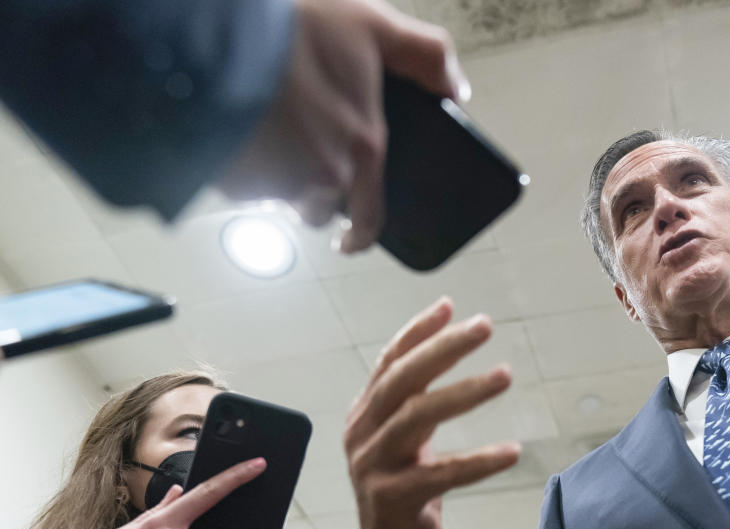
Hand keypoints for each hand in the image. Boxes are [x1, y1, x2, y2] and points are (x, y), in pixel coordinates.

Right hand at [217, 0, 469, 252]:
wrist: (210, 32)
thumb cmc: (291, 28)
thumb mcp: (372, 23)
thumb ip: (423, 55)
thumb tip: (456, 87)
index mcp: (362, 148)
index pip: (371, 219)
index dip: (363, 235)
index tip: (352, 241)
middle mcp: (322, 174)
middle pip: (318, 206)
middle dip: (311, 188)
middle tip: (298, 146)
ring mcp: (273, 180)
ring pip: (279, 195)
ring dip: (275, 176)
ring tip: (266, 129)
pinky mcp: (228, 176)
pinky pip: (238, 183)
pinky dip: (239, 163)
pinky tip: (238, 127)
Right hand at [345, 297, 519, 528]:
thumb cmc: (405, 487)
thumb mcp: (402, 438)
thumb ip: (414, 396)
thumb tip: (443, 336)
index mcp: (364, 415)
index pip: (389, 363)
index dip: (417, 332)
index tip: (450, 307)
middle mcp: (362, 435)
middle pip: (402, 380)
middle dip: (444, 349)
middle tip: (484, 326)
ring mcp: (372, 467)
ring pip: (418, 417)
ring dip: (465, 393)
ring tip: (505, 375)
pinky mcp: (393, 499)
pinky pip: (441, 474)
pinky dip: (479, 461)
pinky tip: (512, 451)